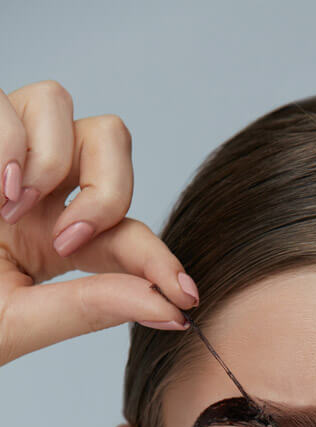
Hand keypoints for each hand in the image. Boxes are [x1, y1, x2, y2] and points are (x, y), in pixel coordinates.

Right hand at [0, 79, 197, 366]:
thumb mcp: (21, 322)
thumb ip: (91, 308)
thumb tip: (170, 310)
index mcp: (54, 242)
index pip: (128, 234)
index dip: (162, 259)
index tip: (185, 297)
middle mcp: (36, 193)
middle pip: (111, 142)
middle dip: (109, 188)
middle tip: (69, 243)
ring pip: (62, 104)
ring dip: (49, 157)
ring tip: (13, 207)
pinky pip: (6, 101)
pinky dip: (8, 142)